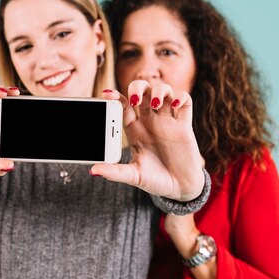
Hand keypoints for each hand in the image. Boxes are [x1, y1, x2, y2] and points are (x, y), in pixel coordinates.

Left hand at [91, 81, 204, 200]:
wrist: (180, 190)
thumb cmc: (156, 181)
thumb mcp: (134, 176)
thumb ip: (115, 172)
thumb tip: (93, 171)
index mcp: (135, 130)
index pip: (124, 106)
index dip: (115, 97)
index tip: (106, 94)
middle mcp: (150, 121)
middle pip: (143, 92)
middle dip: (138, 88)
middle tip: (136, 99)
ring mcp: (168, 121)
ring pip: (164, 91)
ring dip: (159, 91)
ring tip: (156, 104)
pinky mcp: (184, 125)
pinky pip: (185, 102)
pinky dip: (181, 97)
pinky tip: (175, 105)